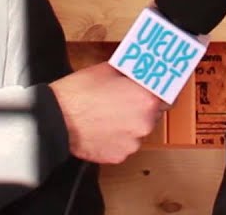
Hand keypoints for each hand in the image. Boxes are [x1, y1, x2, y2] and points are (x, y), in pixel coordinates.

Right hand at [49, 62, 166, 163]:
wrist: (56, 118)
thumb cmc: (79, 94)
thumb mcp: (108, 70)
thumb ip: (130, 73)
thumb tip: (138, 70)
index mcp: (146, 99)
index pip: (170, 95)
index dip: (163, 91)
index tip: (160, 88)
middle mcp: (144, 123)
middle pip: (154, 114)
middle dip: (143, 106)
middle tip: (126, 99)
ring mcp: (133, 143)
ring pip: (138, 131)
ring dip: (130, 123)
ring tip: (109, 115)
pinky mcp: (120, 156)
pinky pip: (124, 144)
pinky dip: (118, 138)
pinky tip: (103, 128)